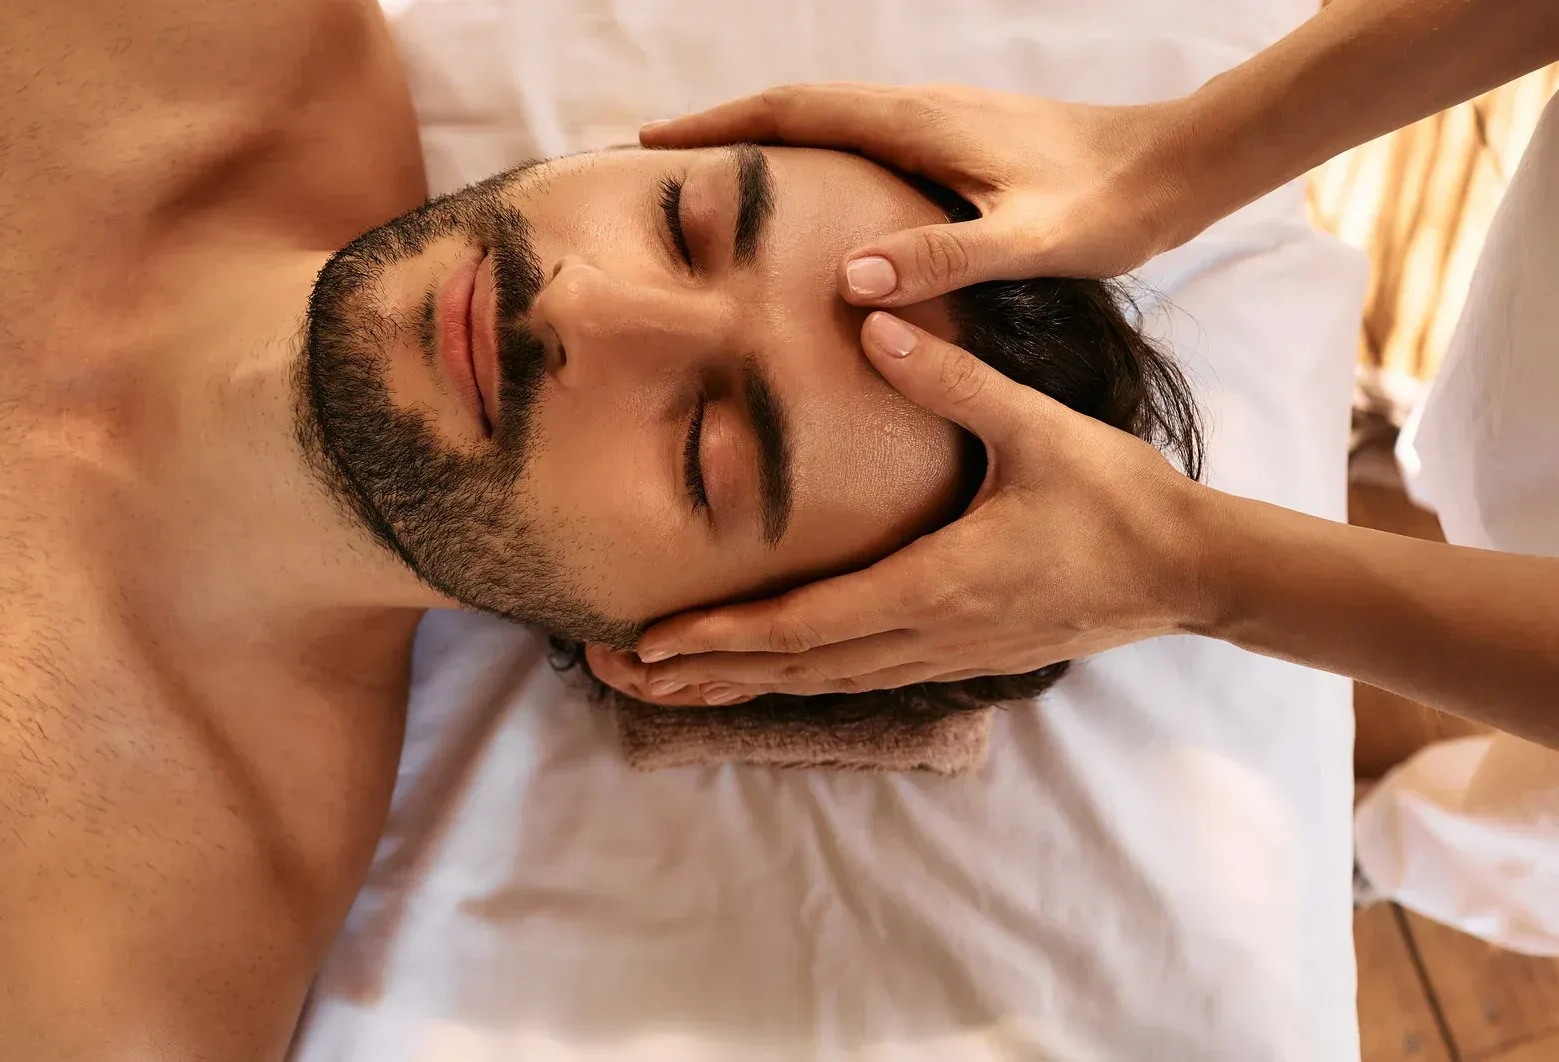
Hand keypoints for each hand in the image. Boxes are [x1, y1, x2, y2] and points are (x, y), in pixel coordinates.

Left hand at [632, 312, 1218, 703]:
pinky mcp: (957, 654)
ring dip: (736, 685)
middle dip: (699, 675)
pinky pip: (854, 678)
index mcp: (937, 585)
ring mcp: (942, 656)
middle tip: (612, 673)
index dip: (721, 637)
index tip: (646, 644)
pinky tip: (759, 674)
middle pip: (792, 669)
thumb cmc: (1116, 498)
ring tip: (659, 685)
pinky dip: (793, 678)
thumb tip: (873, 319)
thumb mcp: (1038, 429)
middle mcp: (928, 635)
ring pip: (818, 683)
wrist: (1188, 570)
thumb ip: (952, 381)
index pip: (805, 624)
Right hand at [641, 83, 1199, 301]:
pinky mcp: (961, 143)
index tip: (656, 142)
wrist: (1175, 167)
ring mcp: (941, 123)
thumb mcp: (1028, 242)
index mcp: (919, 124)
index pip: (796, 113)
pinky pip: (866, 139)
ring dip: (772, 139)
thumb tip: (850, 278)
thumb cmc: (1107, 206)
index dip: (722, 127)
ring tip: (724, 179)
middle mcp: (921, 110)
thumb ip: (943, 257)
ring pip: (834, 121)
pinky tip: (820, 199)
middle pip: (802, 108)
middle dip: (729, 128)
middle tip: (668, 160)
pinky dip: (819, 156)